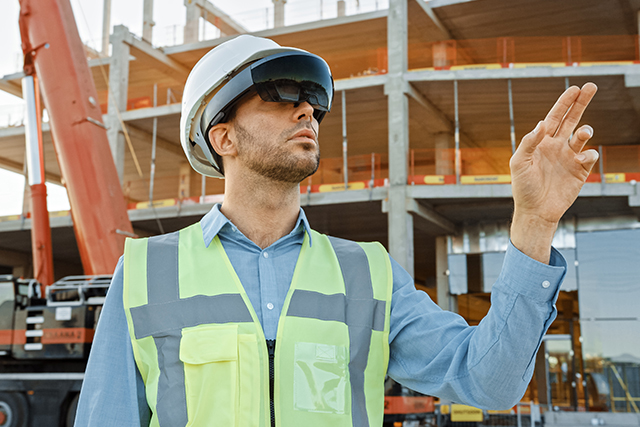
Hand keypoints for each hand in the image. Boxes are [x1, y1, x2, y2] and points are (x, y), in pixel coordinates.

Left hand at [509, 83, 598, 262]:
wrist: (535, 211)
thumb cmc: (523, 187)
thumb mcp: (519, 163)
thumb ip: (528, 142)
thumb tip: (541, 124)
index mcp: (541, 142)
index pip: (554, 117)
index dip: (564, 103)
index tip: (574, 88)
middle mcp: (557, 146)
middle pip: (572, 119)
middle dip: (581, 103)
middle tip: (591, 86)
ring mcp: (569, 157)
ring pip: (582, 136)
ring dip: (586, 130)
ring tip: (584, 132)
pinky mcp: (580, 170)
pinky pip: (590, 156)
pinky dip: (588, 153)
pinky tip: (580, 158)